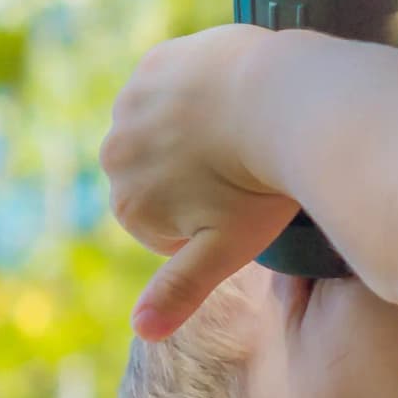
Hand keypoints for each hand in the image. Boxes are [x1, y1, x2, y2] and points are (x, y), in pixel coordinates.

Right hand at [103, 26, 301, 337]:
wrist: (284, 107)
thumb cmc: (261, 188)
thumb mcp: (225, 250)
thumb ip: (181, 289)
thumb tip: (142, 331)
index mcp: (129, 209)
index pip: (165, 227)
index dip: (210, 219)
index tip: (239, 208)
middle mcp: (113, 158)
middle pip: (159, 177)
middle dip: (196, 176)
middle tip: (245, 168)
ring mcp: (128, 107)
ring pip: (164, 130)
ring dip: (193, 132)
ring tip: (242, 133)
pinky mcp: (152, 66)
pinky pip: (171, 86)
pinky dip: (197, 92)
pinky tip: (231, 99)